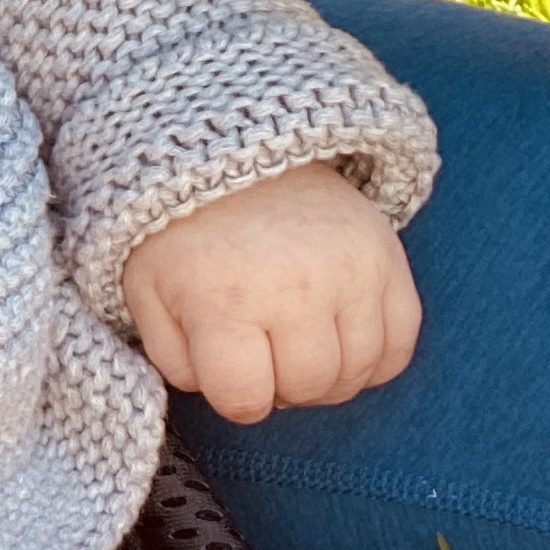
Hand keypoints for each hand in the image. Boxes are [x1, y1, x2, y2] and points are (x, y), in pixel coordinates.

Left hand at [120, 161, 420, 425]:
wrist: (232, 148)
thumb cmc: (181, 232)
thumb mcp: (148, 294)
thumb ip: (174, 361)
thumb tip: (223, 393)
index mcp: (226, 299)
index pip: (247, 400)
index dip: (235, 396)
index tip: (227, 366)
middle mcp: (297, 287)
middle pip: (309, 388)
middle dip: (282, 384)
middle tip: (263, 348)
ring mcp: (351, 271)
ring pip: (358, 373)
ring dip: (327, 374)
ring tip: (297, 339)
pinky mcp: (387, 257)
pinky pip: (400, 344)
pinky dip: (373, 357)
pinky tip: (338, 336)